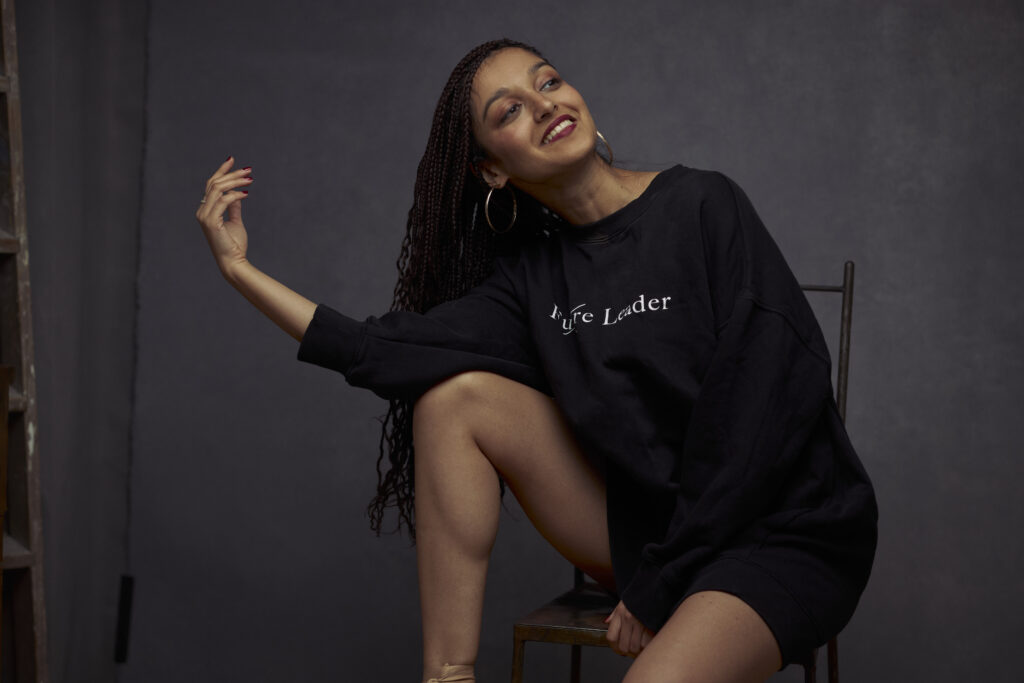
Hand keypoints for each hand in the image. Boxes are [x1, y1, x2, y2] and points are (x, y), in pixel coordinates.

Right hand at [195, 156, 253, 279]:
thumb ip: (233, 207)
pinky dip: (235, 195)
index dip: (221, 171)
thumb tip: (237, 193)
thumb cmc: (234, 245)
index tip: (232, 159)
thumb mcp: (235, 221)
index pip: (211, 184)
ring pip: (218, 189)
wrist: (233, 262)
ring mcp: (204, 216)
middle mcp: (202, 211)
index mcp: (206, 210)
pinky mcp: (210, 221)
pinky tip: (246, 193)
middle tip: (248, 170)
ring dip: (235, 181)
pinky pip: (223, 201)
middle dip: (232, 174)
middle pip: (214, 183)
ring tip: (250, 179)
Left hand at [604, 600, 653, 657]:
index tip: (619, 649)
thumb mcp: (623, 602)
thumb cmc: (637, 596)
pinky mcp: (651, 625)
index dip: (615, 647)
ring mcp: (639, 622)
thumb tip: (606, 622)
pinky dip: (648, 645)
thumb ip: (614, 614)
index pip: (611, 637)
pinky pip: (647, 643)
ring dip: (638, 650)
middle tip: (631, 649)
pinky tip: (648, 641)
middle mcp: (628, 618)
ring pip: (635, 647)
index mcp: (619, 613)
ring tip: (640, 646)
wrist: (652, 588)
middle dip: (627, 651)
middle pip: (624, 646)